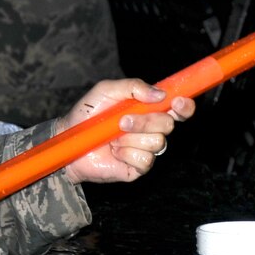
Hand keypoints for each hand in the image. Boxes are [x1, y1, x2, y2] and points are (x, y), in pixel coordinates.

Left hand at [55, 79, 193, 183]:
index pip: (179, 109)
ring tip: (113, 137)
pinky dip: (127, 154)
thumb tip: (160, 94)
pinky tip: (115, 152)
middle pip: (169, 125)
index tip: (177, 102)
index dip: (185, 106)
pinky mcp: (138, 167)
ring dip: (132, 137)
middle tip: (123, 120)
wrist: (69, 139)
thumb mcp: (107, 90)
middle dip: (146, 121)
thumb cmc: (88, 113)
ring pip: (157, 143)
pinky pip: (145, 160)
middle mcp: (152, 129)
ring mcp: (146, 149)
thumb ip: (133, 86)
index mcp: (150, 110)